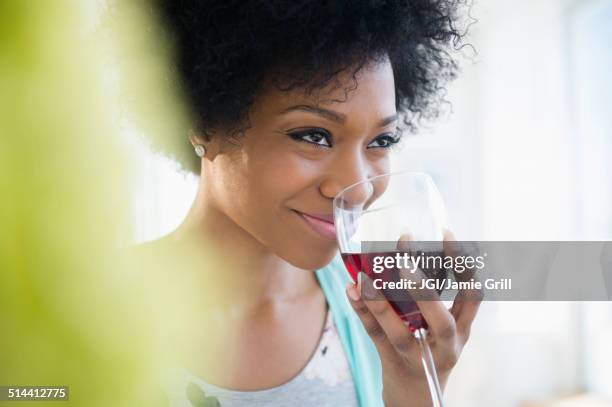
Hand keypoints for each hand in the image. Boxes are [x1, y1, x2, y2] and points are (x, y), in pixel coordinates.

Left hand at [345, 230, 481, 406]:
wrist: (417, 397)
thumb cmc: (430, 349)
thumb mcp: (443, 327)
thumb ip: (434, 295)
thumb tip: (414, 249)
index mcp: (462, 329)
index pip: (473, 296)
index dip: (464, 265)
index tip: (446, 234)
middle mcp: (445, 346)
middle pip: (440, 321)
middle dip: (422, 289)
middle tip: (404, 260)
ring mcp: (418, 357)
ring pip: (401, 334)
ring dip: (382, 303)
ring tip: (366, 276)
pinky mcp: (392, 362)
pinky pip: (375, 336)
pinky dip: (362, 311)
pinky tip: (351, 289)